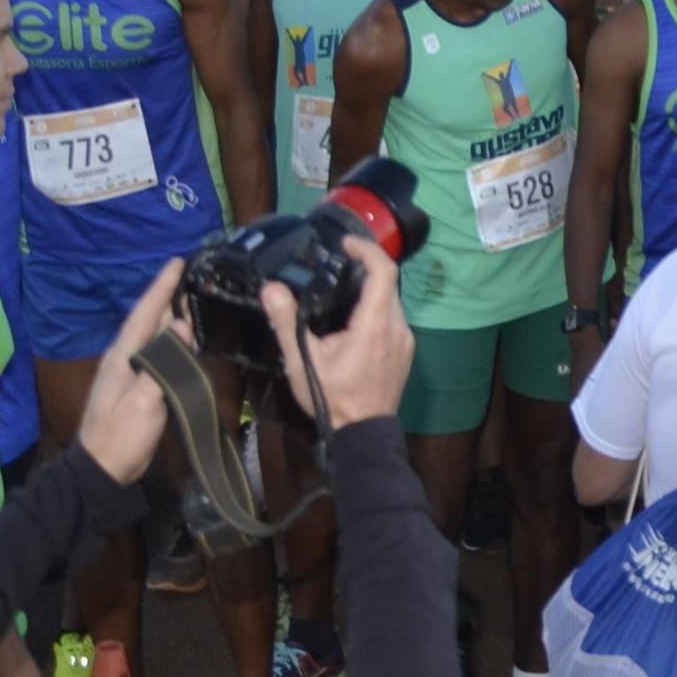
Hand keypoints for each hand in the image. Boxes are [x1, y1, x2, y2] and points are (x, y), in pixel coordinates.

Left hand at [74, 263, 188, 478]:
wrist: (101, 471)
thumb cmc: (121, 436)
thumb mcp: (143, 400)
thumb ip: (162, 362)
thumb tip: (182, 326)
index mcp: (122, 356)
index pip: (145, 313)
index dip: (161, 287)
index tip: (177, 261)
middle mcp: (124, 358)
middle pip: (149, 319)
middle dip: (168, 295)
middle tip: (193, 274)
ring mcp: (130, 374)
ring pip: (153, 335)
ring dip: (171, 315)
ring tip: (193, 297)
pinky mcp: (138, 387)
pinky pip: (158, 352)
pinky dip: (172, 338)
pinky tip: (184, 339)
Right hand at [280, 237, 416, 429]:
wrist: (362, 434)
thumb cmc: (332, 398)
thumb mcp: (303, 361)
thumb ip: (287, 323)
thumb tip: (271, 289)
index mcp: (375, 324)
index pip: (384, 271)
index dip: (367, 250)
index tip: (345, 243)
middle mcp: (398, 327)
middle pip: (387, 285)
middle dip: (363, 271)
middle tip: (335, 266)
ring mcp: (406, 340)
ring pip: (391, 302)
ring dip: (369, 293)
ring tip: (338, 294)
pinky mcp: (406, 351)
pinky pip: (393, 320)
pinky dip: (375, 312)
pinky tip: (351, 324)